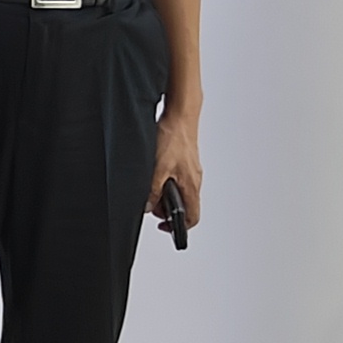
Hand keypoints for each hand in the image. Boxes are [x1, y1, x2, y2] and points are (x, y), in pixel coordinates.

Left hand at [148, 111, 204, 237]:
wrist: (180, 116)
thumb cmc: (173, 138)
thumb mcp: (158, 168)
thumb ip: (153, 191)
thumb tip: (148, 207)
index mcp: (191, 186)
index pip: (192, 217)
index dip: (178, 227)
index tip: (163, 225)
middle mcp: (194, 180)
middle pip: (184, 206)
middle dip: (166, 208)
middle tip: (151, 202)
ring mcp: (191, 171)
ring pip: (180, 191)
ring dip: (164, 194)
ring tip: (152, 186)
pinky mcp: (186, 162)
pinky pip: (177, 179)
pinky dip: (166, 181)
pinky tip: (156, 172)